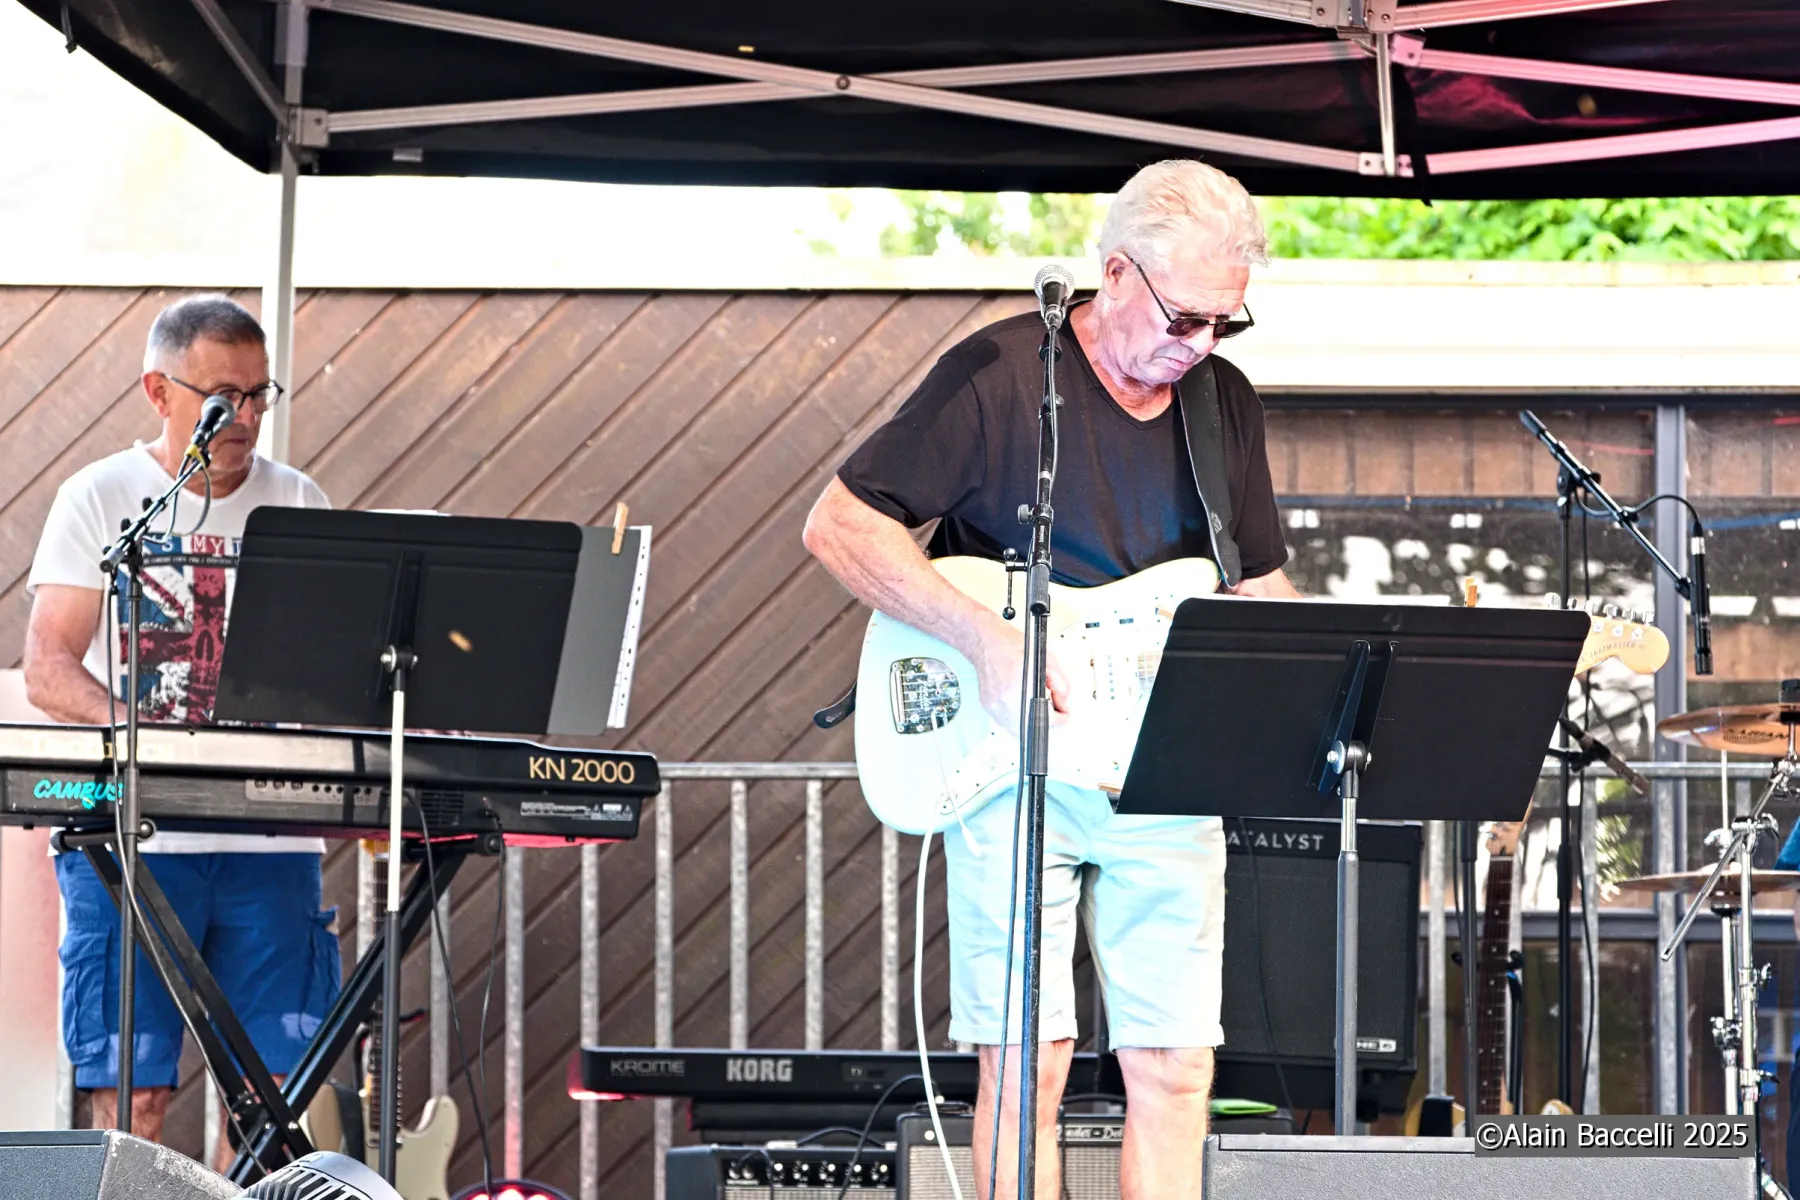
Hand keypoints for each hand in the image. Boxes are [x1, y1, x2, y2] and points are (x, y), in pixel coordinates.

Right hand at [970, 617, 1073, 732]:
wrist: (988, 643)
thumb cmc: (1012, 647)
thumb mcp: (1047, 661)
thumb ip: (1060, 684)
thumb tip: (1063, 702)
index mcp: (1022, 691)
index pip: (1047, 720)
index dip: (1060, 717)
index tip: (1062, 712)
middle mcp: (1006, 703)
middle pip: (1032, 729)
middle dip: (1045, 720)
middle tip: (1049, 708)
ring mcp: (995, 707)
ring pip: (1017, 729)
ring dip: (1029, 720)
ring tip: (1032, 703)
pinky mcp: (988, 707)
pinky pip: (1005, 721)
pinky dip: (1015, 715)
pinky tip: (1018, 700)